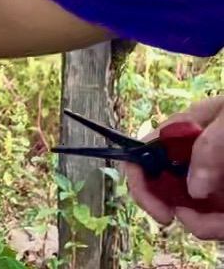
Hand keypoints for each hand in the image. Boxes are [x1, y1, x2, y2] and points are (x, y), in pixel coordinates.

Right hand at [124, 97, 223, 238]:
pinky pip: (213, 221)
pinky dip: (218, 227)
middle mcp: (195, 155)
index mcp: (189, 128)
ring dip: (203, 223)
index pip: (146, 149)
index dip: (139, 177)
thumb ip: (210, 145)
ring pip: (189, 210)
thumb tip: (192, 188)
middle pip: (160, 183)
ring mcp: (212, 179)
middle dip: (171, 206)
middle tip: (188, 221)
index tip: (157, 206)